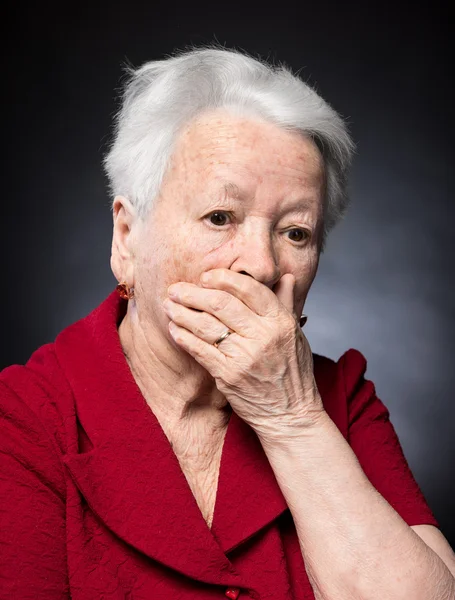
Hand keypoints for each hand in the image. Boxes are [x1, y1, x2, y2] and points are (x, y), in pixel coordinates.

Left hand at [163, 269, 325, 439]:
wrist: (290, 415)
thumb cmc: (293, 374)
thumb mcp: (296, 335)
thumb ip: (286, 304)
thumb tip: (286, 277)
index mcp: (281, 322)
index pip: (249, 289)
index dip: (223, 278)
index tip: (205, 276)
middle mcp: (264, 336)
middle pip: (221, 303)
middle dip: (193, 293)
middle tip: (176, 289)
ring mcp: (245, 356)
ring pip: (206, 325)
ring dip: (182, 313)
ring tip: (169, 305)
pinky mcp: (228, 376)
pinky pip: (200, 350)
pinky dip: (184, 337)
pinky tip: (174, 329)